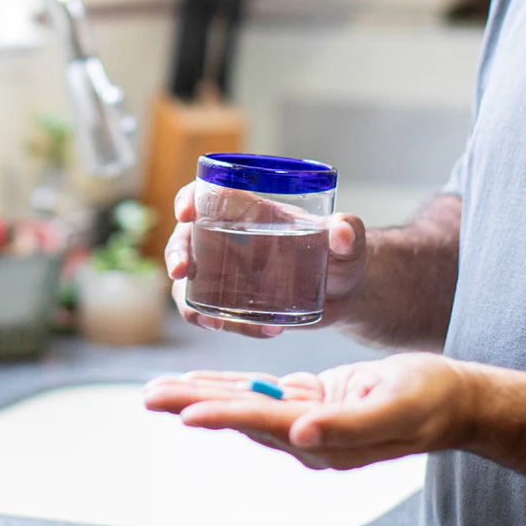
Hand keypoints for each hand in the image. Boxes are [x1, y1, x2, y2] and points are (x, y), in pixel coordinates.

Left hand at [143, 353, 473, 469]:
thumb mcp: (394, 409)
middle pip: (242, 417)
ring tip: (163, 390)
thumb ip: (346, 426)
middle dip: (195, 405)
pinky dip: (234, 385)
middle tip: (150, 395)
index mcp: (325, 441)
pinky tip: (208, 382)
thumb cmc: (429, 401)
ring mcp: (310, 420)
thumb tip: (300, 434)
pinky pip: (266, 394)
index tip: (184, 412)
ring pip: (247, 405)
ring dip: (204, 395)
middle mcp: (309, 436)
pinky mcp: (315, 402)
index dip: (223, 415)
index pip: (264, 425)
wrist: (451, 399)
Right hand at [164, 181, 369, 337]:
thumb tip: (343, 229)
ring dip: (190, 301)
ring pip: (189, 281)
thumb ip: (349, 234)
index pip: (210, 193)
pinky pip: (210, 312)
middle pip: (187, 237)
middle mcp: (233, 238)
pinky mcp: (233, 303)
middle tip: (181, 272)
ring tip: (216, 323)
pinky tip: (260, 332)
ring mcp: (228, 272)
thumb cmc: (343, 257)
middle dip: (176, 252)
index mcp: (254, 212)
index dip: (191, 197)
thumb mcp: (349, 244)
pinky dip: (221, 324)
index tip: (186, 211)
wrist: (345, 297)